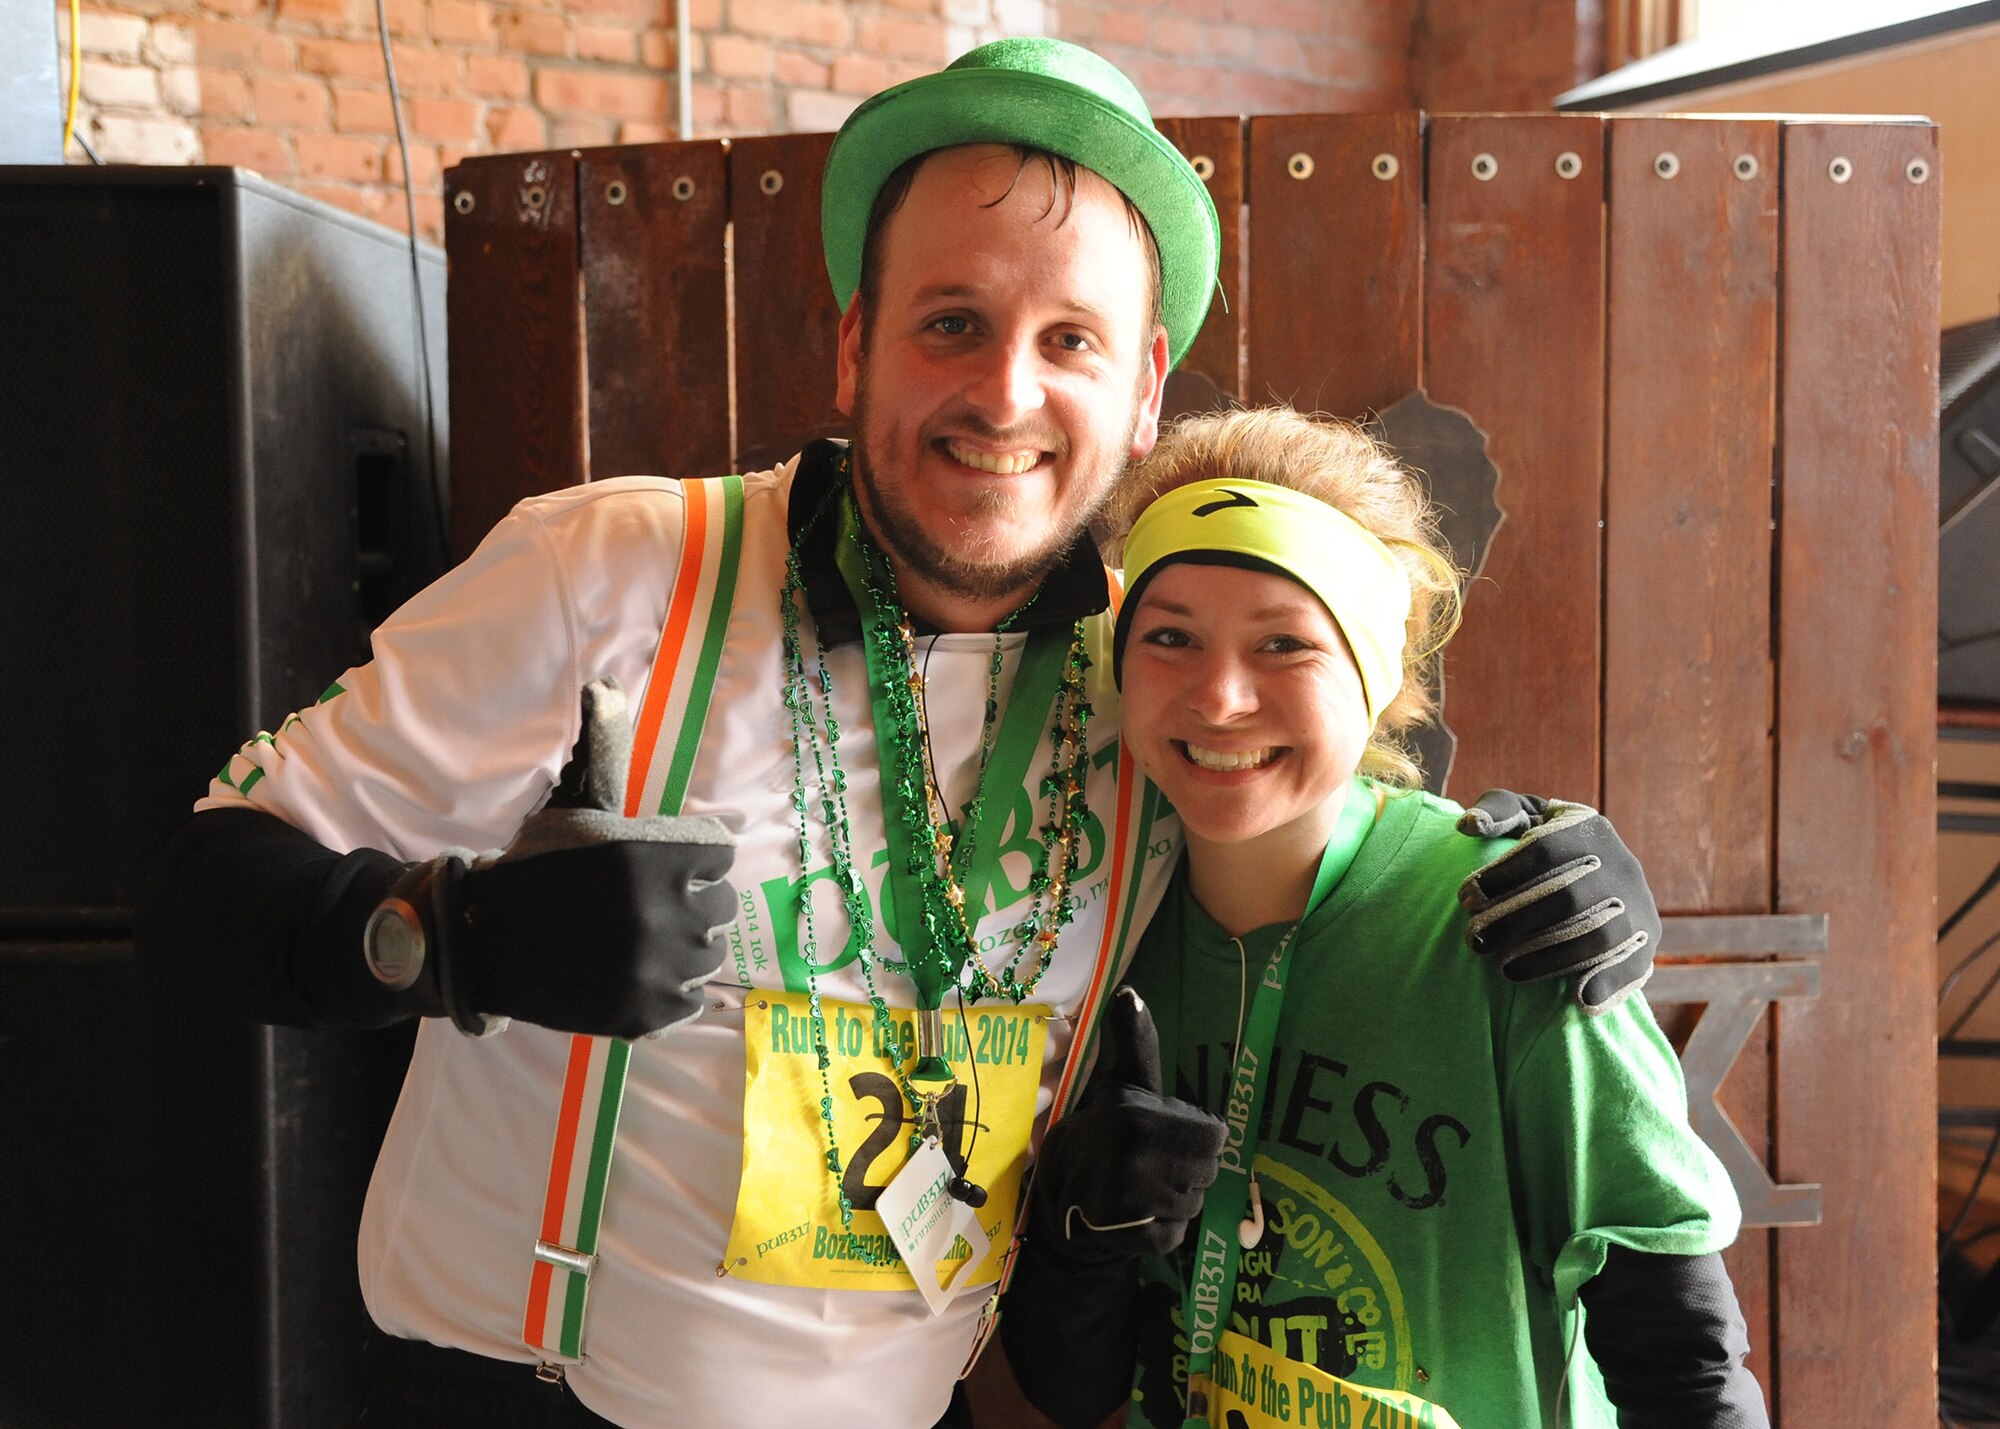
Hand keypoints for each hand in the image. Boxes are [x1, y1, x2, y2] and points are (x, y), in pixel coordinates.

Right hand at [393, 678, 737, 1037]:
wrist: (482, 942)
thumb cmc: (536, 866)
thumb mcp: (574, 804)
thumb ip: (604, 747)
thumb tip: (604, 683)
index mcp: (656, 853)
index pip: (720, 851)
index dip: (688, 854)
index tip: (653, 863)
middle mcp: (664, 911)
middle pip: (720, 904)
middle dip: (686, 900)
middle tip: (638, 905)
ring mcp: (658, 968)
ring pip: (707, 953)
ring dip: (679, 946)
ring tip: (632, 939)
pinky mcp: (649, 1014)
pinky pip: (691, 999)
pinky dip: (668, 990)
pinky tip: (633, 972)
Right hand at [1030, 988, 1226, 1263]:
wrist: (1059, 1193)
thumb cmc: (1103, 1130)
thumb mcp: (1122, 1083)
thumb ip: (1135, 1041)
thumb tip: (1130, 993)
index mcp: (1139, 1118)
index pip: (1215, 1138)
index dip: (1196, 1138)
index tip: (1166, 1136)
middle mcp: (1136, 1159)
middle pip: (1208, 1171)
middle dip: (1187, 1169)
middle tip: (1151, 1163)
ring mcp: (1132, 1203)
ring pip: (1192, 1204)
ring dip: (1175, 1199)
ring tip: (1142, 1186)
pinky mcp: (1130, 1238)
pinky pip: (1175, 1235)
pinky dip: (1162, 1228)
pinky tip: (1138, 1214)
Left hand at [1455, 790, 1656, 1014]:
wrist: (1595, 877)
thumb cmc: (1543, 845)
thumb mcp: (1524, 817)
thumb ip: (1498, 810)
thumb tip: (1470, 825)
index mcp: (1589, 828)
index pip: (1545, 849)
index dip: (1503, 875)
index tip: (1466, 898)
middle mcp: (1622, 865)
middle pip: (1569, 896)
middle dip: (1516, 921)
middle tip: (1474, 940)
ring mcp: (1638, 905)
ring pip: (1600, 934)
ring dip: (1550, 957)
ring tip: (1504, 970)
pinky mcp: (1646, 943)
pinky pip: (1633, 965)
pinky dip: (1609, 983)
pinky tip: (1579, 999)